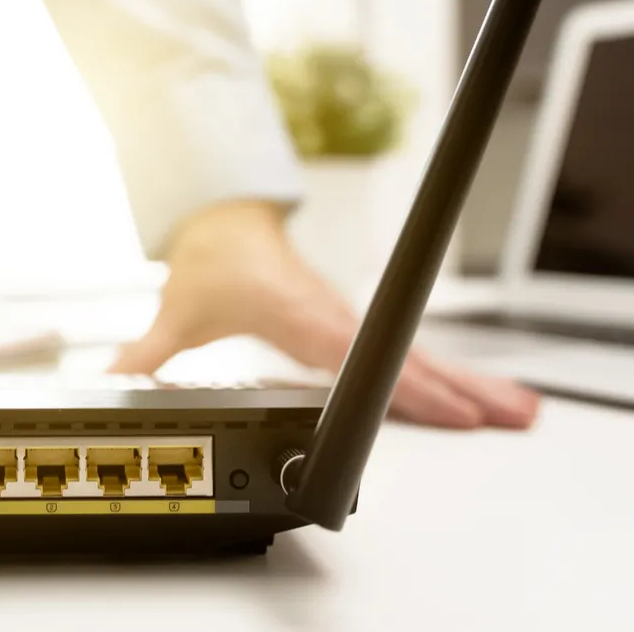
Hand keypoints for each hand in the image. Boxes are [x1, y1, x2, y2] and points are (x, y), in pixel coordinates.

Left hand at [107, 202, 539, 428]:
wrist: (226, 216)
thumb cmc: (211, 261)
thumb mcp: (177, 311)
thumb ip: (146, 354)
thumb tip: (110, 382)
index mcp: (300, 314)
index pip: (358, 354)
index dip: (400, 382)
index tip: (442, 406)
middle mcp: (337, 315)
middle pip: (409, 356)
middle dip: (462, 388)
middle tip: (513, 418)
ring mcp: (354, 318)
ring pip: (422, 353)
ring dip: (475, 382)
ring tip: (523, 411)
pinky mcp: (359, 324)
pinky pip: (413, 351)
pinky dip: (454, 374)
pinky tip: (487, 398)